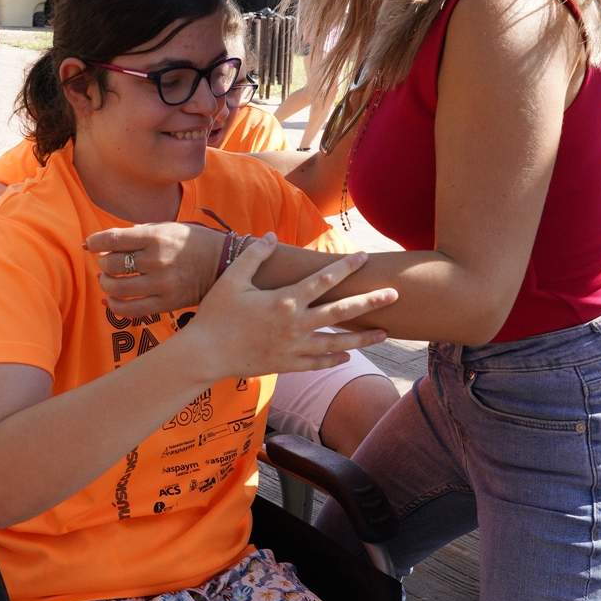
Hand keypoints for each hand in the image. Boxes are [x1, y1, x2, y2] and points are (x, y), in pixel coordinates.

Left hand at [86, 222, 222, 315]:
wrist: (222, 263)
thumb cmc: (190, 242)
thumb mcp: (166, 228)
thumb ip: (134, 234)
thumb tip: (96, 243)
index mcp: (156, 236)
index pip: (112, 239)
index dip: (94, 242)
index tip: (90, 244)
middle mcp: (157, 260)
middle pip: (111, 264)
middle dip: (102, 263)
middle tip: (106, 262)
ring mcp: (162, 283)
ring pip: (117, 288)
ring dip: (106, 284)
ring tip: (109, 280)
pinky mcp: (166, 303)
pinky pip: (130, 310)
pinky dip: (115, 306)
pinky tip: (113, 300)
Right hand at [188, 235, 397, 380]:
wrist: (205, 354)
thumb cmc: (216, 313)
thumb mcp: (234, 279)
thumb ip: (256, 255)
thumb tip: (273, 236)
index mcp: (285, 300)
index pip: (324, 280)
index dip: (346, 266)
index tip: (364, 257)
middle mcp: (296, 324)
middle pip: (342, 311)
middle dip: (370, 302)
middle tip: (395, 295)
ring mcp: (294, 348)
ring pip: (338, 342)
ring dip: (364, 337)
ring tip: (386, 333)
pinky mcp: (287, 364)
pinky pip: (318, 362)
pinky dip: (335, 359)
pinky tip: (348, 355)